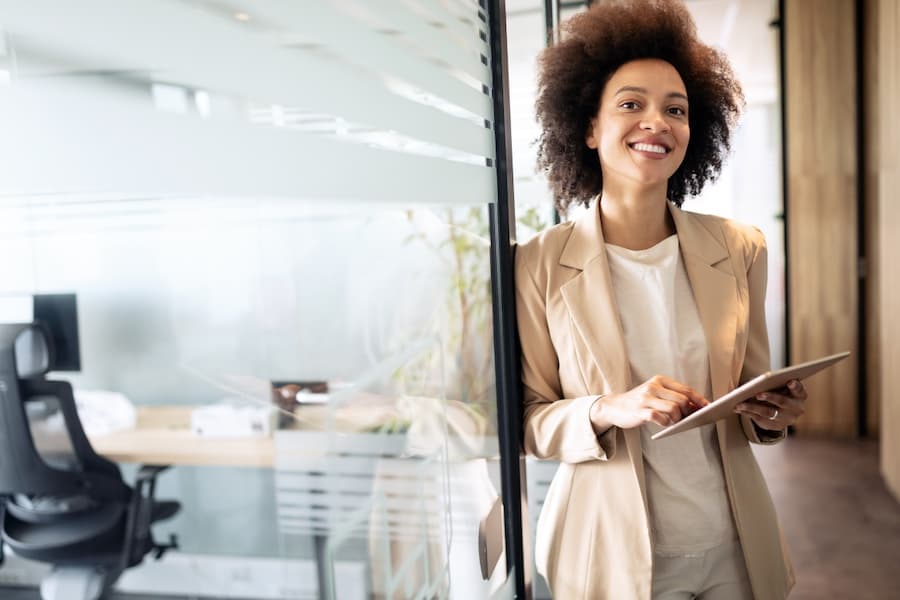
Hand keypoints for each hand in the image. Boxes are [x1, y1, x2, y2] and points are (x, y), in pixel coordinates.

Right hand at [590, 375, 708, 431]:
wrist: (614, 406)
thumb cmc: (639, 402)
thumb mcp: (655, 394)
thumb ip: (673, 397)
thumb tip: (697, 407)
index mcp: (660, 380)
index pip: (685, 389)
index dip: (699, 399)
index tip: (708, 407)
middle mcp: (653, 387)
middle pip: (682, 400)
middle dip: (688, 411)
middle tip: (685, 418)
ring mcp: (646, 398)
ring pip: (674, 409)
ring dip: (677, 419)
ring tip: (673, 422)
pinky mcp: (639, 411)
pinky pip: (660, 418)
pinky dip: (666, 423)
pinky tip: (664, 423)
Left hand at [734, 379, 806, 430]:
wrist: (782, 412)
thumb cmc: (779, 392)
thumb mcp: (781, 386)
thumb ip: (775, 382)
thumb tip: (755, 381)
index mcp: (799, 396)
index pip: (799, 390)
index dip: (795, 386)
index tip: (790, 381)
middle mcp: (796, 408)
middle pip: (783, 402)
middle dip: (770, 397)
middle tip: (758, 394)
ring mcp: (787, 419)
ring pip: (768, 413)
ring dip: (752, 407)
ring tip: (740, 404)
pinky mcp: (776, 426)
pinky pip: (760, 420)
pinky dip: (748, 413)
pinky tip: (738, 408)